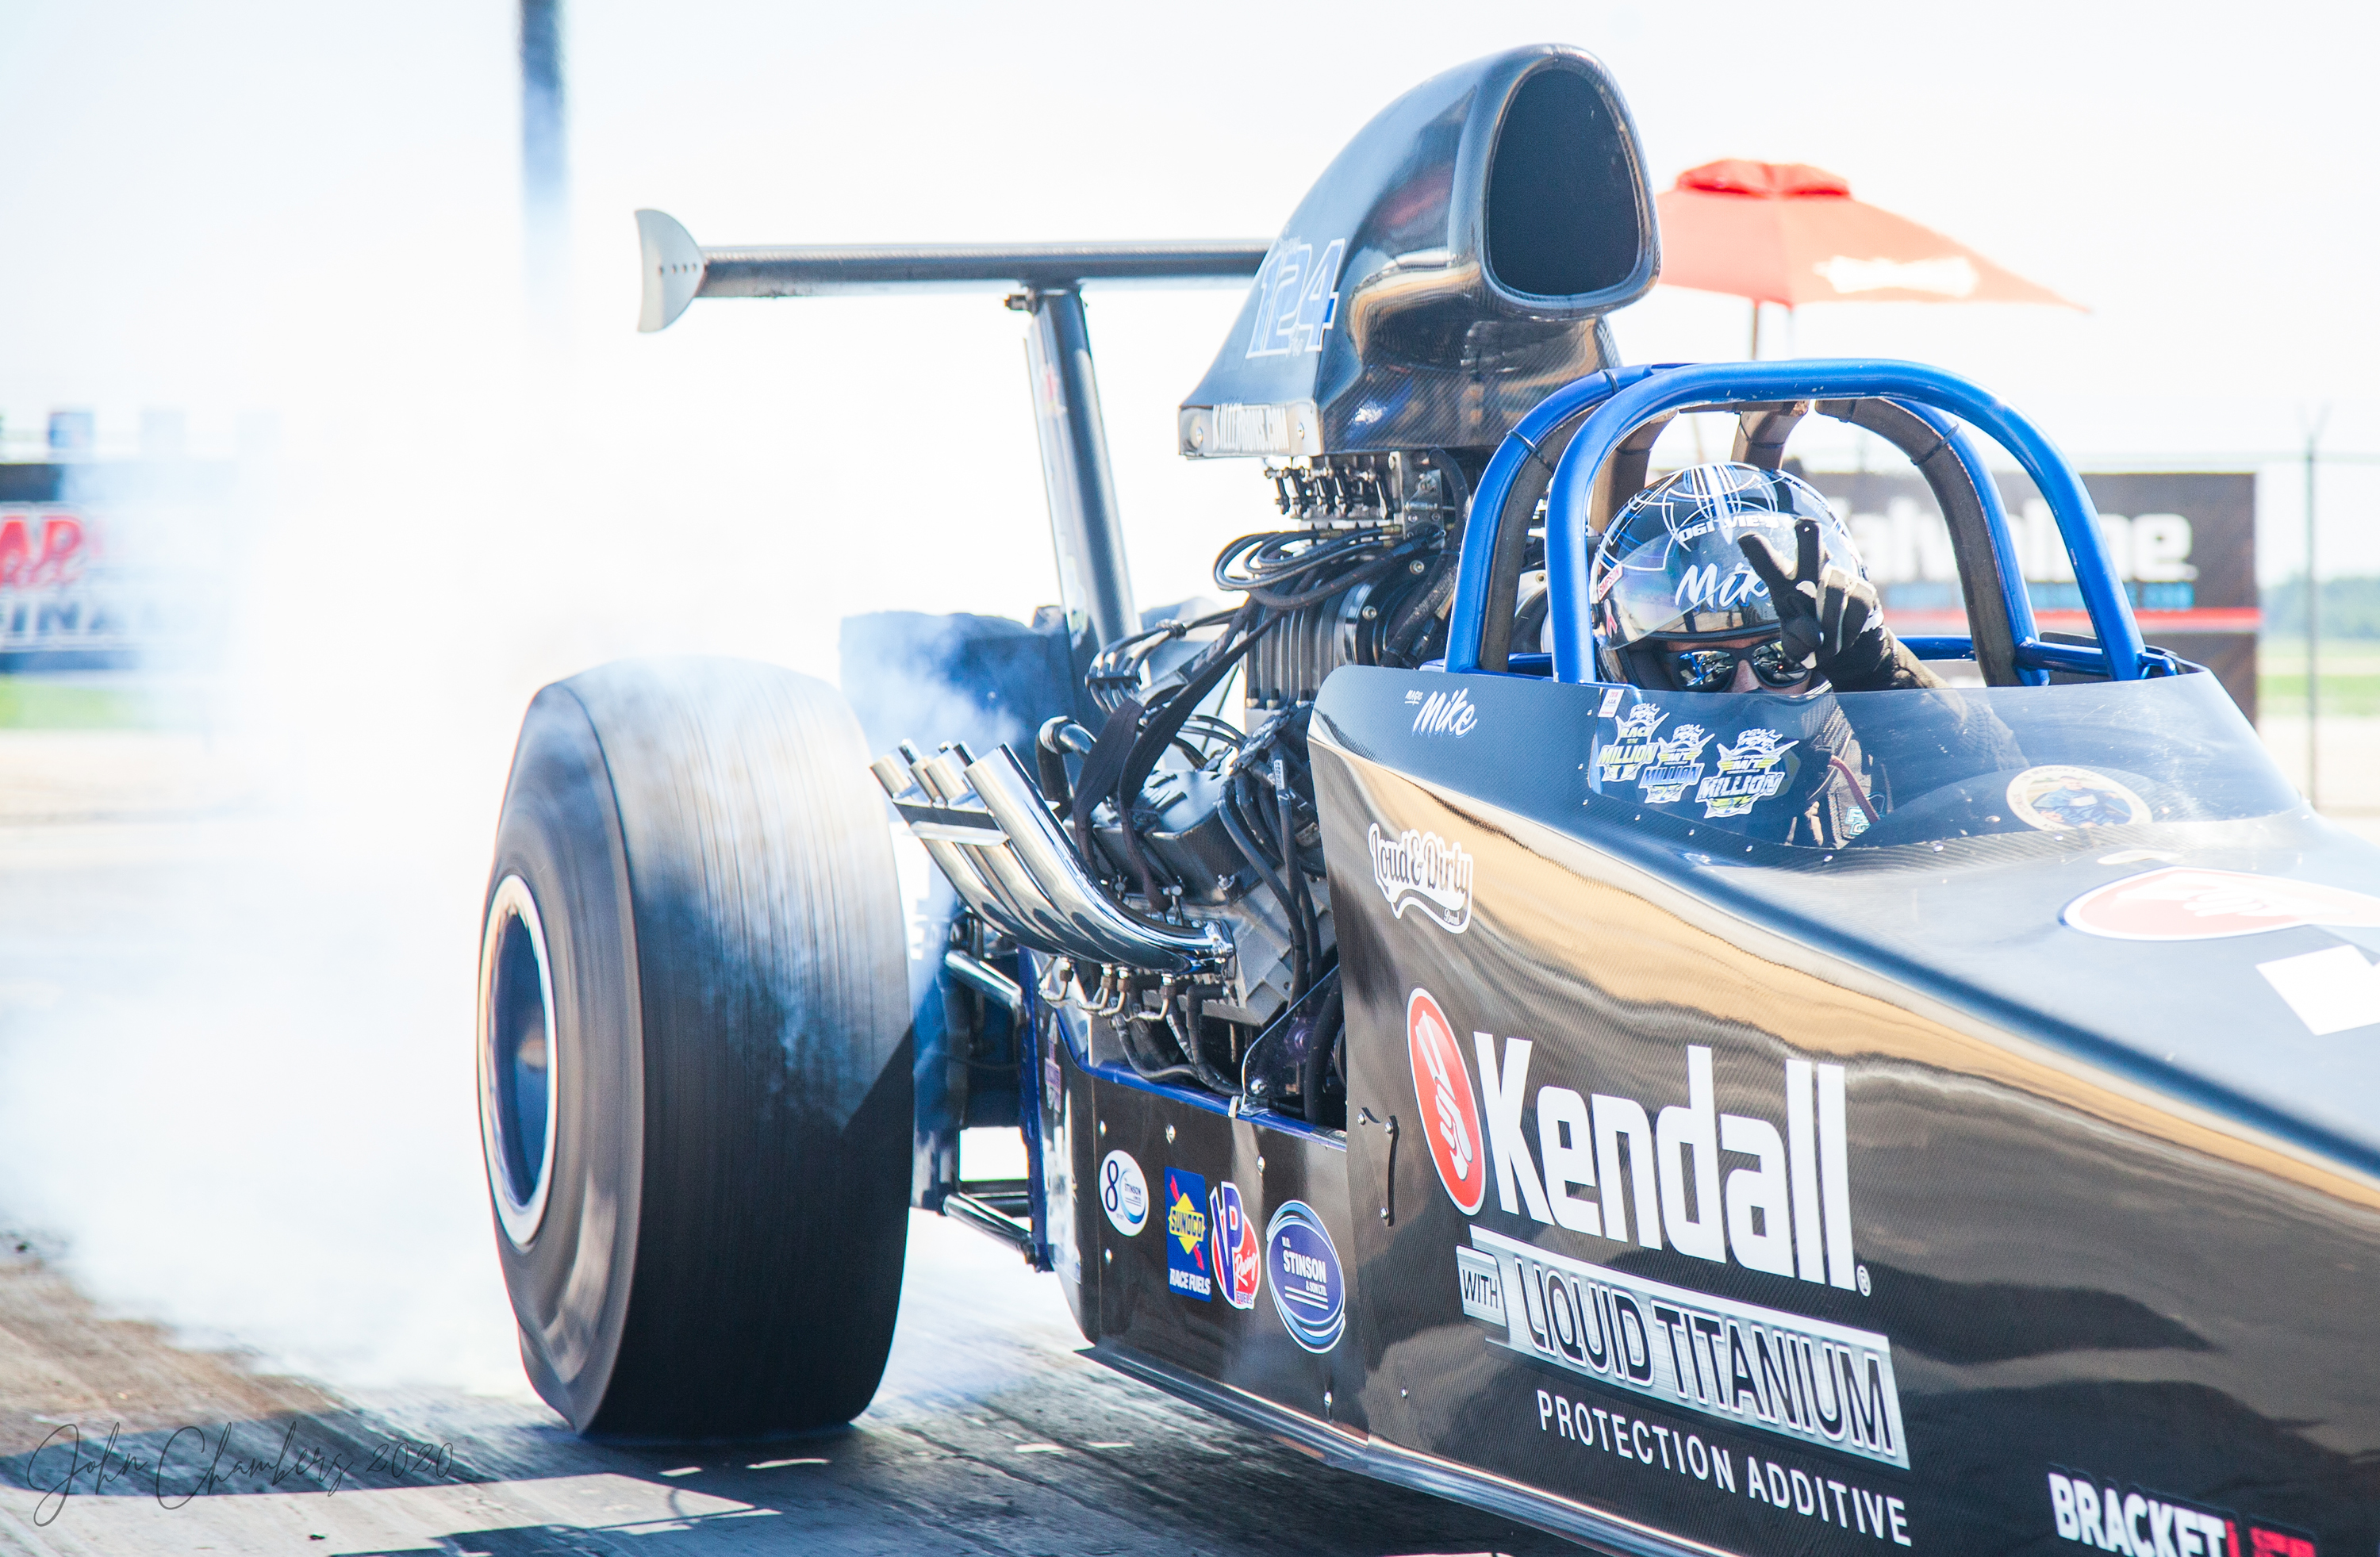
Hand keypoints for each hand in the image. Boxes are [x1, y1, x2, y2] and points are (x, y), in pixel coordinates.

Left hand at [1737, 517, 1893, 690]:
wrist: (1845, 648)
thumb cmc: (1809, 639)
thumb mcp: (1795, 644)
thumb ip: (1797, 641)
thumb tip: (1814, 634)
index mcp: (1784, 583)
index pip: (1768, 564)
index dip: (1759, 551)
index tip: (1746, 540)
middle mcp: (1811, 571)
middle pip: (1810, 542)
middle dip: (1808, 535)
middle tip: (1803, 526)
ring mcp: (1839, 576)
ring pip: (1833, 590)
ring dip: (1830, 626)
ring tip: (1826, 650)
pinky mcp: (1863, 588)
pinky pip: (1856, 606)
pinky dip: (1849, 631)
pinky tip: (1844, 639)